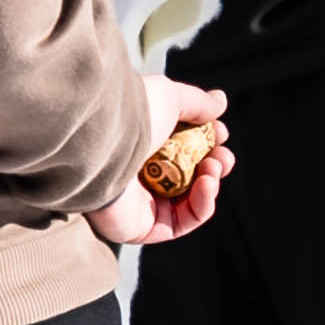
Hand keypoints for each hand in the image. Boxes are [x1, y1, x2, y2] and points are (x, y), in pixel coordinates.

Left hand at [126, 87, 236, 238]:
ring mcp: (137, 203)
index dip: (207, 141)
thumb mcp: (170, 97)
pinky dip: (202, 205)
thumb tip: (220, 101)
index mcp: (138, 142)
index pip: (180, 147)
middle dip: (214, 164)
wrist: (103, 145)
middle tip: (221, 157)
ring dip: (211, 183)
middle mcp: (135, 173)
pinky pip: (179, 223)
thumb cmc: (132, 117)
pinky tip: (207, 184)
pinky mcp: (140, 227)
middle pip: (186, 176)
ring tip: (213, 167)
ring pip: (188, 201)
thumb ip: (197, 103)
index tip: (221, 133)